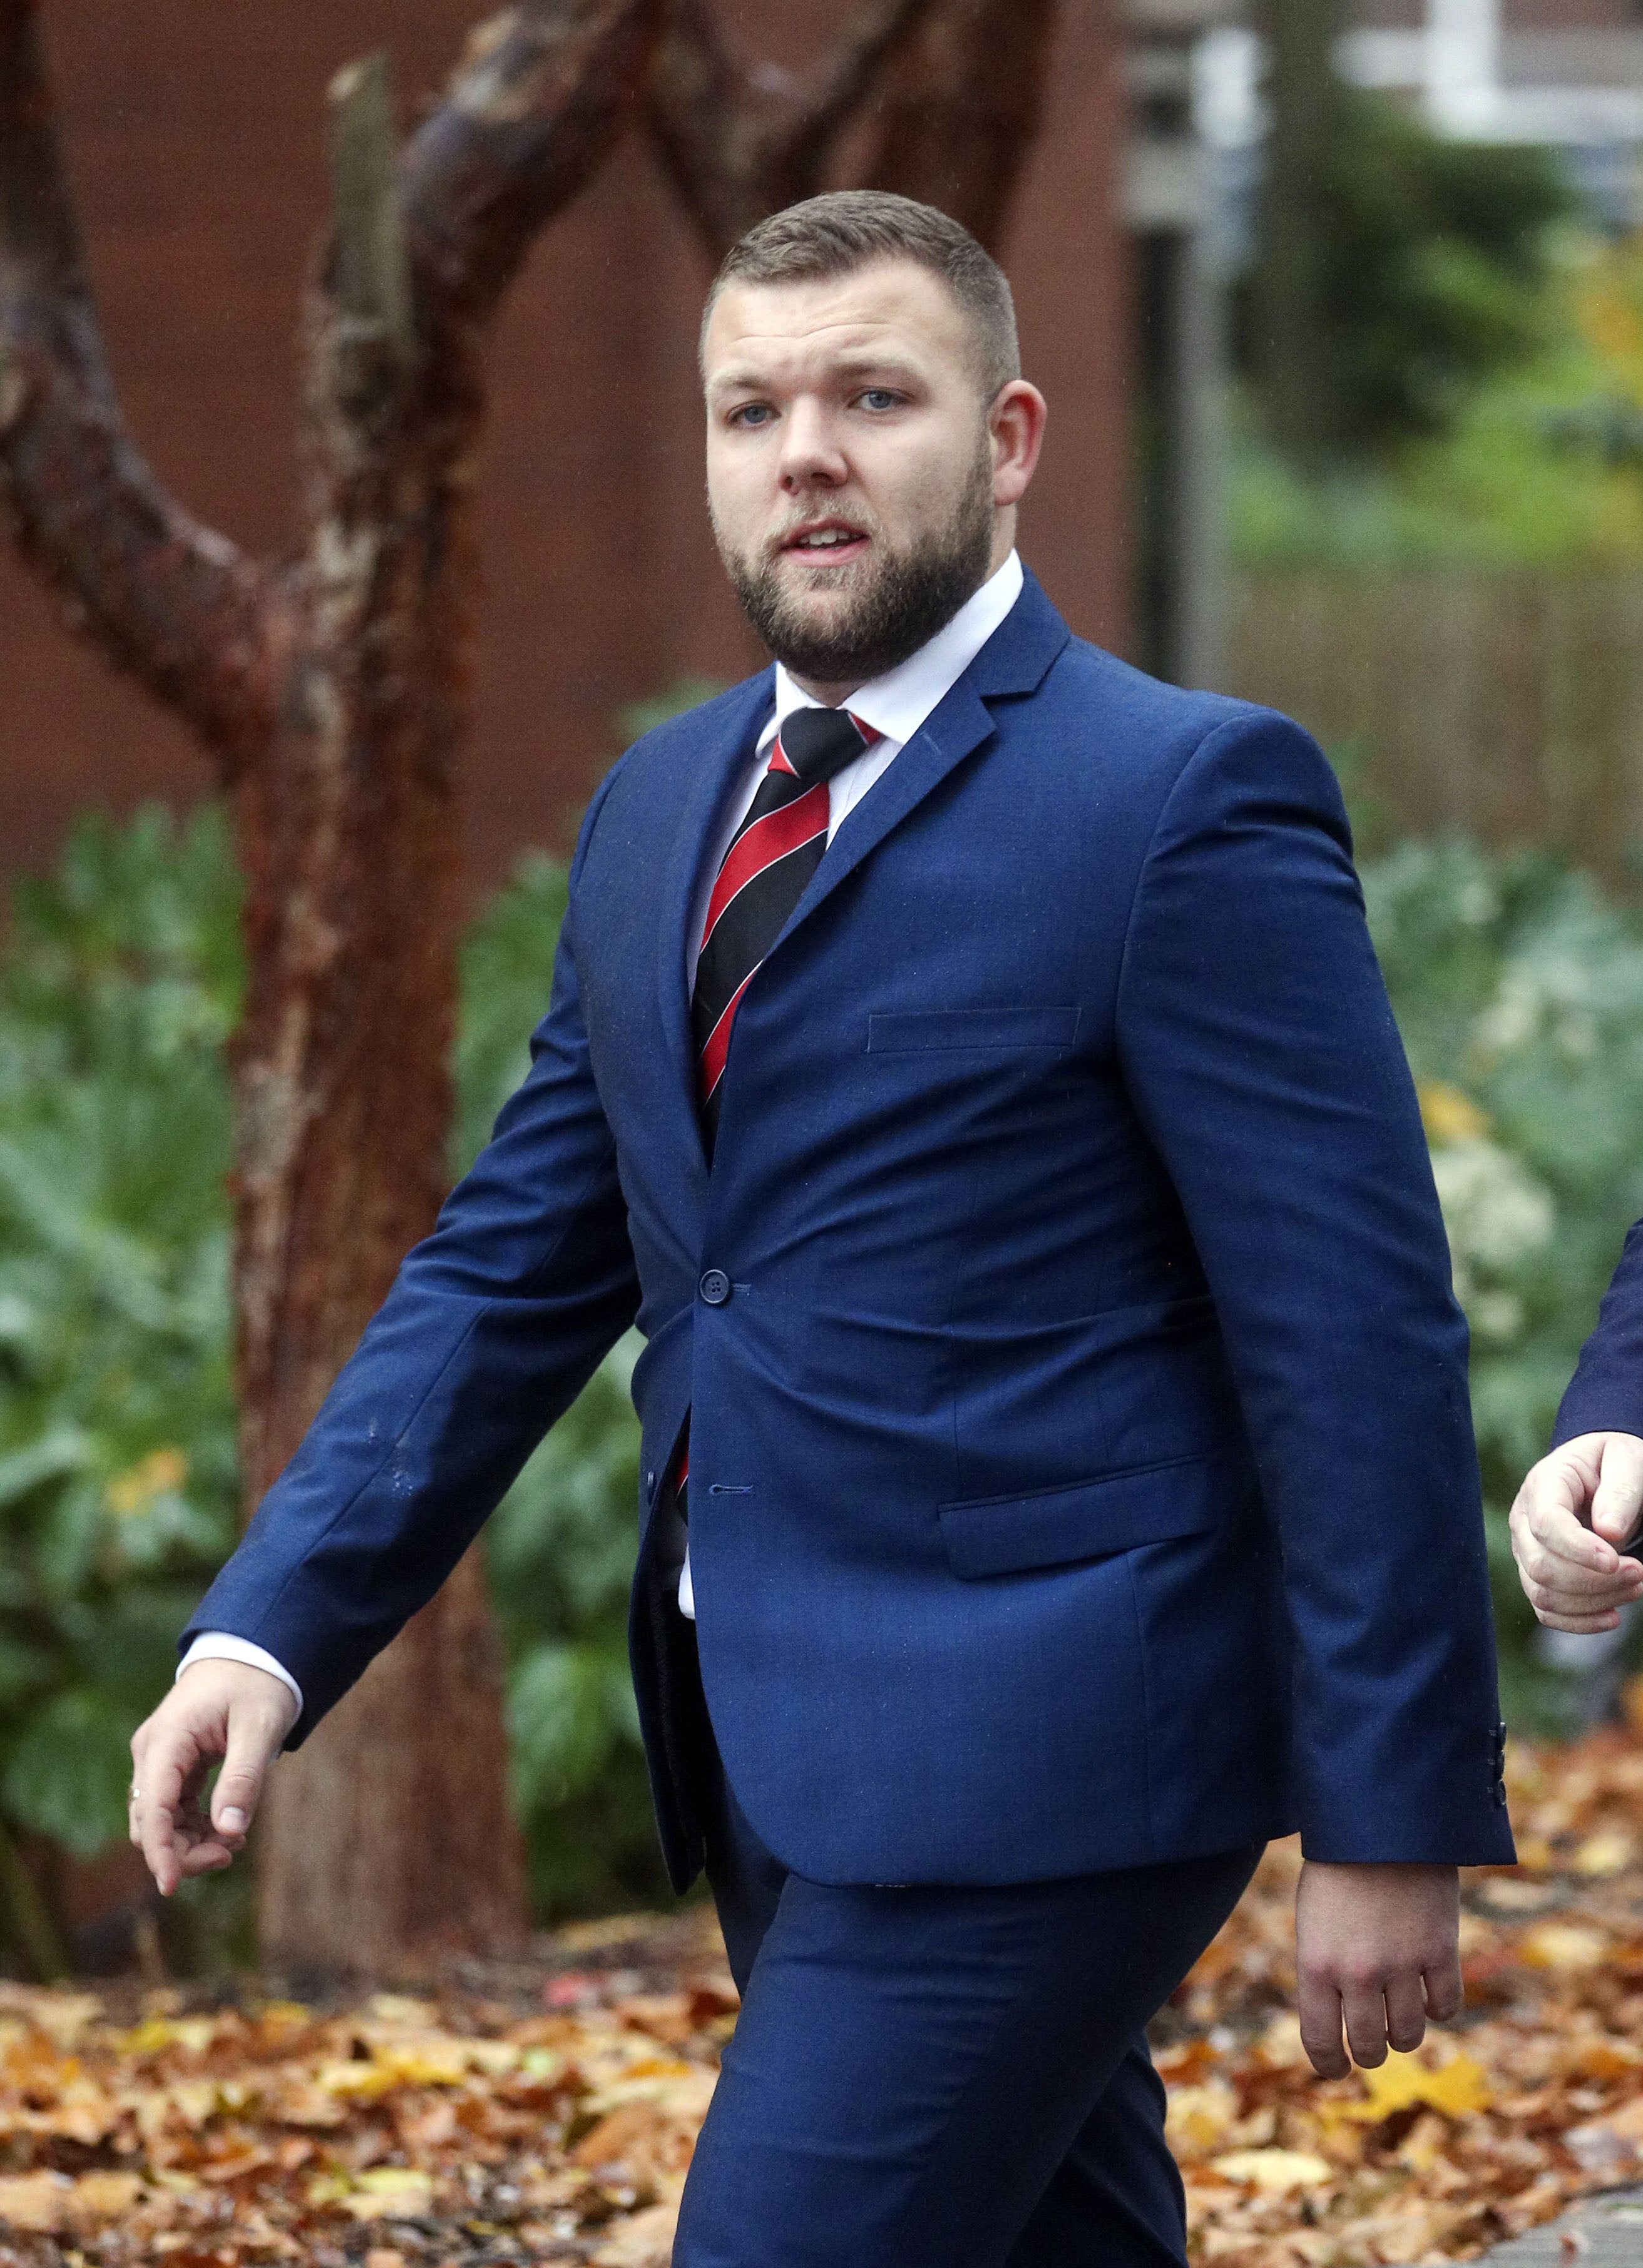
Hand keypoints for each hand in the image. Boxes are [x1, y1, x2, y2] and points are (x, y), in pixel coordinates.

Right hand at [128, 1661, 298, 1896]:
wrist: (253, 1651)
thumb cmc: (258, 1683)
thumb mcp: (260, 1727)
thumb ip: (244, 1777)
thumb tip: (229, 1832)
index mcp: (168, 1739)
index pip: (153, 1806)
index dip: (160, 1851)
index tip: (171, 1887)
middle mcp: (153, 1751)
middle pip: (150, 1821)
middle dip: (182, 1850)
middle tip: (229, 1855)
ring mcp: (159, 1759)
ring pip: (159, 1820)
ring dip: (189, 1842)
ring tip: (233, 1845)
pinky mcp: (172, 1765)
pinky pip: (173, 1809)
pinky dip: (195, 1827)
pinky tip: (228, 1831)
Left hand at [1295, 1860, 1461, 2078]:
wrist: (1381, 1820)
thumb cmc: (1338, 1870)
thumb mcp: (1313, 1922)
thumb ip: (1323, 1973)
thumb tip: (1338, 2023)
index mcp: (1316, 1965)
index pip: (1321, 2041)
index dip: (1329, 2064)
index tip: (1337, 2069)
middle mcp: (1358, 1973)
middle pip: (1369, 2047)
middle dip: (1369, 2051)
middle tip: (1371, 2043)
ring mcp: (1402, 1965)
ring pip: (1409, 2036)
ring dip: (1403, 2032)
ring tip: (1399, 2015)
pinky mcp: (1441, 1951)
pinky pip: (1446, 2008)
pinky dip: (1439, 2007)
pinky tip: (1430, 1992)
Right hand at [1509, 1432, 1642, 1632]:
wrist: (1604, 1474)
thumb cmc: (1616, 1464)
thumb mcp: (1628, 1461)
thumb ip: (1620, 1491)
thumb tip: (1608, 1533)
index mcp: (1543, 1484)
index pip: (1545, 1523)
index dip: (1578, 1549)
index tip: (1617, 1561)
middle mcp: (1524, 1520)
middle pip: (1542, 1565)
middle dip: (1594, 1580)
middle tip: (1640, 1572)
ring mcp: (1526, 1550)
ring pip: (1544, 1593)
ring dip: (1593, 1601)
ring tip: (1636, 1587)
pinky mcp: (1537, 1575)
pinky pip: (1546, 1611)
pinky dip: (1579, 1622)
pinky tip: (1612, 1617)